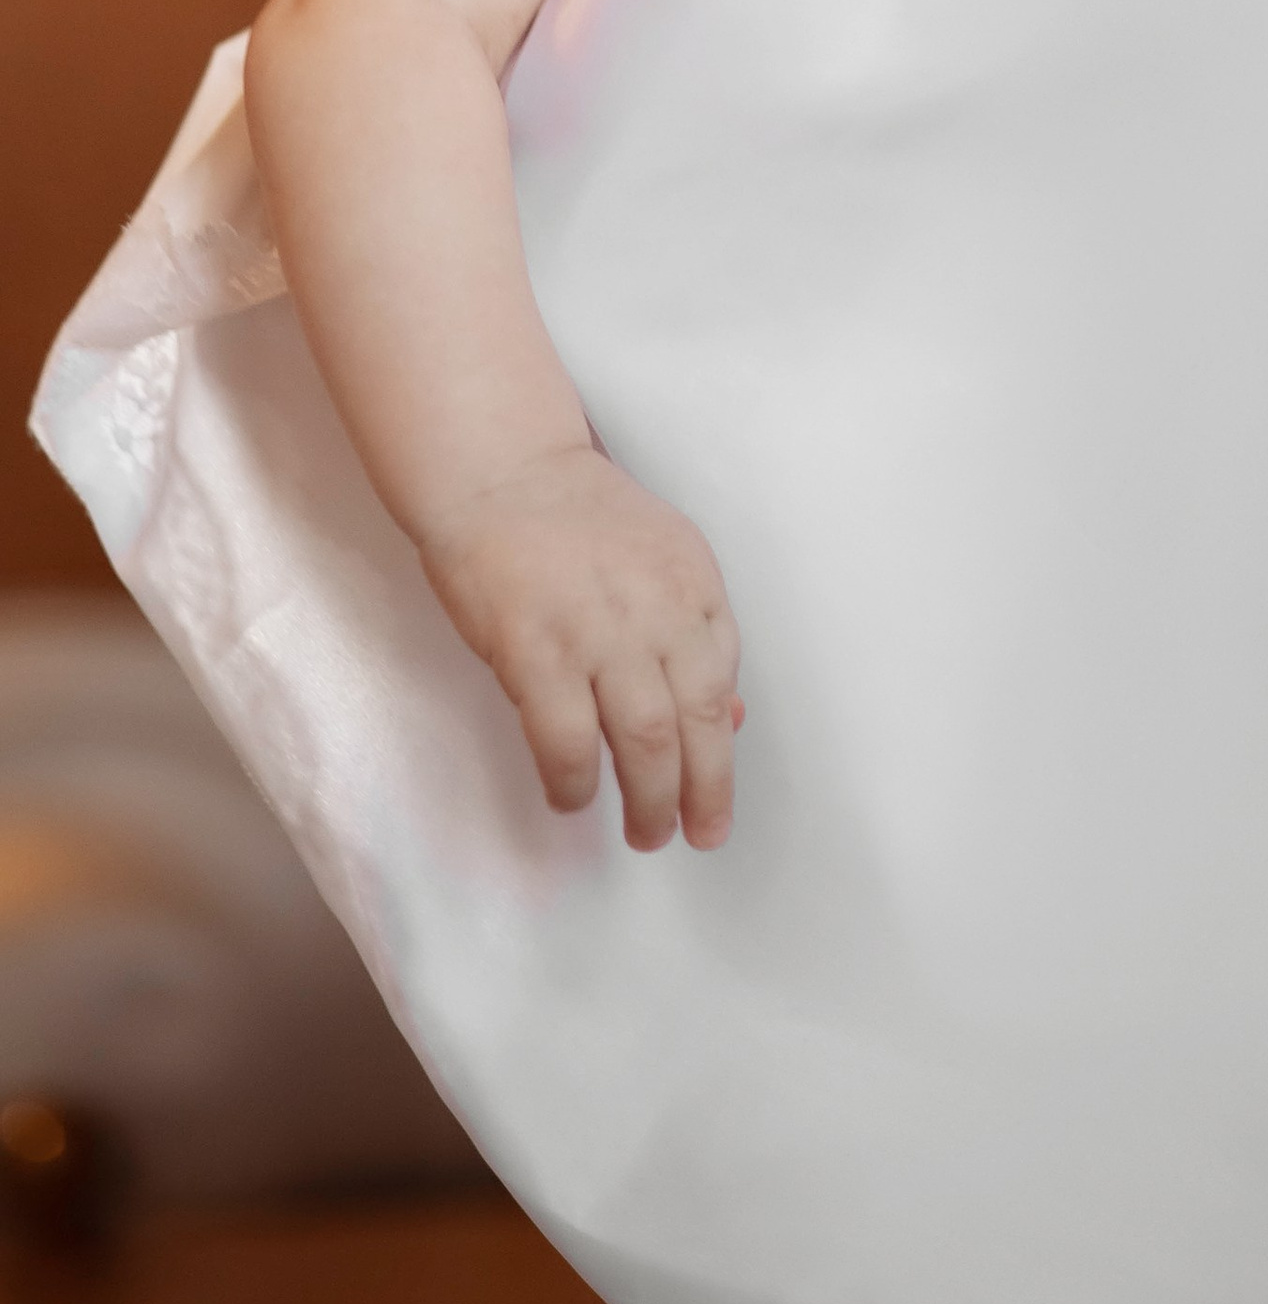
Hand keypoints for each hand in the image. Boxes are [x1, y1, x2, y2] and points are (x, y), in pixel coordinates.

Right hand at [419, 444, 743, 851]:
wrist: (502, 470)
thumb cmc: (578, 518)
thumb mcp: (660, 558)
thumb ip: (690, 632)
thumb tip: (728, 716)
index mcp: (694, 583)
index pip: (723, 676)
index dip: (722, 740)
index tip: (717, 784)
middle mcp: (659, 611)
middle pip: (697, 721)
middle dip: (704, 791)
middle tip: (699, 833)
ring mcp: (599, 633)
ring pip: (645, 741)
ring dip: (650, 800)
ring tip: (647, 833)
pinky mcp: (537, 651)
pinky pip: (567, 740)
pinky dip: (574, 781)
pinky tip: (572, 798)